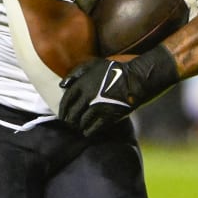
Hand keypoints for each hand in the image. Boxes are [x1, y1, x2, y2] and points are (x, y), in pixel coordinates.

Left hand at [58, 45, 178, 137]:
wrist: (135, 80)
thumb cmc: (115, 71)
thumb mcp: (94, 65)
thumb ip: (76, 73)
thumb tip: (62, 85)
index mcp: (82, 84)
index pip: (66, 100)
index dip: (63, 109)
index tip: (62, 114)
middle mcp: (88, 96)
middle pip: (72, 113)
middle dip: (69, 120)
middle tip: (69, 123)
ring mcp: (98, 107)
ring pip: (81, 122)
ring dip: (78, 126)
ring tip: (78, 128)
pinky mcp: (108, 116)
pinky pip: (94, 128)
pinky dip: (88, 131)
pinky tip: (87, 132)